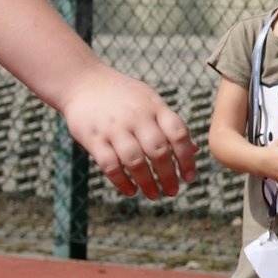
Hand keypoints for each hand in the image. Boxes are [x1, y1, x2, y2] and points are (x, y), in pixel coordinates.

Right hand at [60, 69, 198, 198]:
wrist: (83, 81)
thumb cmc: (124, 96)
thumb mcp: (150, 102)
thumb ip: (170, 125)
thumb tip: (195, 150)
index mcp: (155, 107)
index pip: (178, 134)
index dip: (187, 158)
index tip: (189, 178)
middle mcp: (136, 117)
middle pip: (158, 150)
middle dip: (168, 176)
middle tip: (172, 192)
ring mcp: (114, 127)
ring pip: (135, 161)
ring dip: (147, 183)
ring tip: (154, 195)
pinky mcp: (94, 138)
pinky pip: (110, 165)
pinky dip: (122, 182)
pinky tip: (131, 191)